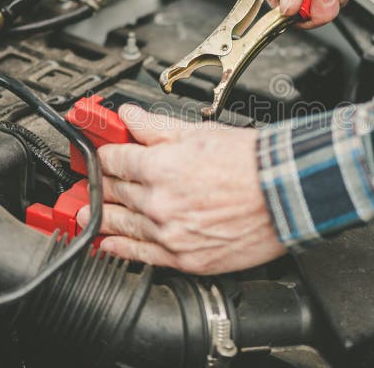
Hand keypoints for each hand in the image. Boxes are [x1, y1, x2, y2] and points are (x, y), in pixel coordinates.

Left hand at [77, 105, 285, 274]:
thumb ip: (157, 126)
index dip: (105, 154)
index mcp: (161, 166)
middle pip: (115, 191)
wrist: (286, 194)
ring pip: (122, 224)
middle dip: (101, 183)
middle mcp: (159, 202)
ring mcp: (171, 233)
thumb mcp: (200, 132)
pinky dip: (121, 249)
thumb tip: (129, 116)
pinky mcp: (185, 258)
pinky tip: (110, 245)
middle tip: (91, 181)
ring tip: (87, 212)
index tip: (101, 154)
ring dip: (102, 216)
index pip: (116, 159)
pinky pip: (142, 255)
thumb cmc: (252, 163)